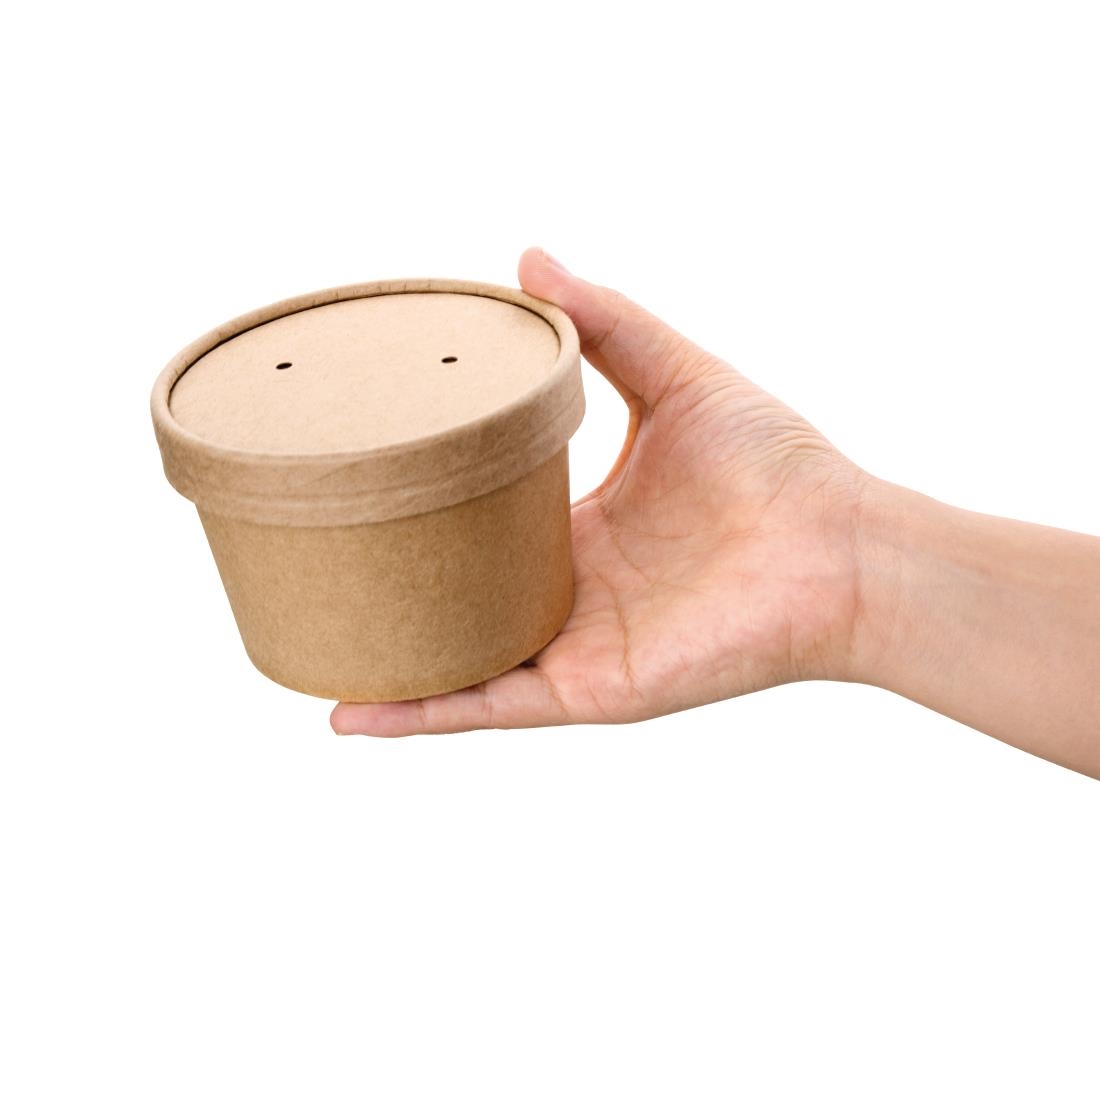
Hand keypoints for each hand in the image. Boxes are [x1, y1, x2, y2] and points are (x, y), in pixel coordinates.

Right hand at [331, 247, 870, 735]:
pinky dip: (419, 713)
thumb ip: (606, 323)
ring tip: (301, 650)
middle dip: (391, 584)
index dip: (426, 504)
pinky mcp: (588, 688)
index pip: (482, 518)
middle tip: (306, 560)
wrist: (843, 546)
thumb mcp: (674, 376)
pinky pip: (488, 707)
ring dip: (385, 659)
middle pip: (459, 591)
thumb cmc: (778, 465)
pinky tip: (346, 712)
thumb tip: (527, 257)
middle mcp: (567, 588)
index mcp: (580, 524)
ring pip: (457, 660)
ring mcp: (572, 644)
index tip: (362, 482)